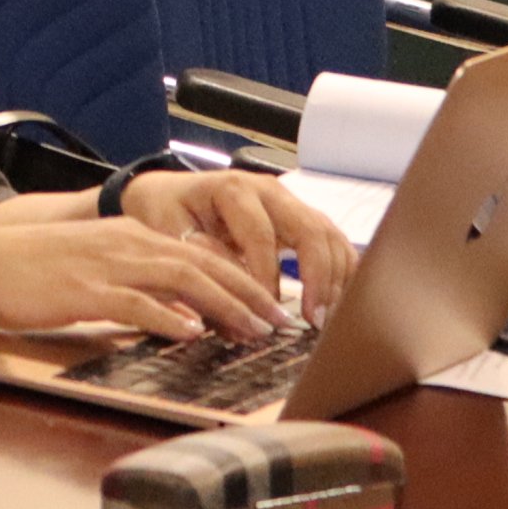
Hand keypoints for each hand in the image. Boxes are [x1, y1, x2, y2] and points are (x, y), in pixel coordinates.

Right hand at [0, 211, 289, 341]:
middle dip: (248, 293)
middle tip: (279, 323)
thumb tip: (185, 316)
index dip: (243, 279)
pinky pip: (136, 302)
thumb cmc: (33, 272)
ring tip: (252, 330)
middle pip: (203, 264)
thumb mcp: (95, 270)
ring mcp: (107, 264)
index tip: (271, 306)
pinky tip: (192, 333)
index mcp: (131, 235)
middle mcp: (127, 243)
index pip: (202, 254)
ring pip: (181, 279)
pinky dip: (168, 317)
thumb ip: (139, 286)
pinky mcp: (85, 290)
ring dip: (223, 306)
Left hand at [124, 167, 360, 323]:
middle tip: (314, 320)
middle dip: (317, 278)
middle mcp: (269, 190)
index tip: (266, 317)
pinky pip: (333, 243)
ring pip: (329, 235)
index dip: (267, 279)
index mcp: (233, 189)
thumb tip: (237, 318)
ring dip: (335, 278)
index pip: (260, 236)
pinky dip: (342, 272)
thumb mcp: (169, 236)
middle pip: (310, 229)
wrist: (168, 193)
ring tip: (327, 319)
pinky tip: (339, 304)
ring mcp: (289, 202)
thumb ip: (203, 270)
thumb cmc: (165, 213)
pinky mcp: (300, 218)